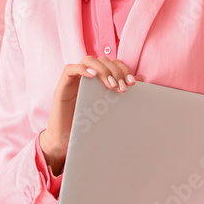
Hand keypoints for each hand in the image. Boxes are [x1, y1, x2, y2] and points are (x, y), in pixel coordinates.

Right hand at [40, 56, 140, 172]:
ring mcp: (73, 80)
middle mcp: (86, 77)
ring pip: (88, 60)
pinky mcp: (62, 86)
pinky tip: (93, 76)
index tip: (133, 83)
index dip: (124, 69)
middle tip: (122, 88)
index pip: (112, 64)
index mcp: (98, 80)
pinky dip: (82, 69)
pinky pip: (70, 69)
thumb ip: (121, 94)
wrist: (65, 143)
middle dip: (115, 71)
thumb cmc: (87, 127)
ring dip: (103, 70)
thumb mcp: (109, 110)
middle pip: (102, 60)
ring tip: (111, 85)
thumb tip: (141, 80)